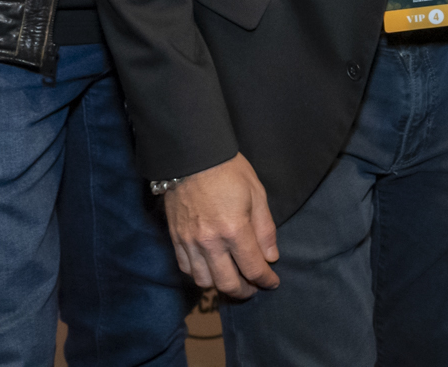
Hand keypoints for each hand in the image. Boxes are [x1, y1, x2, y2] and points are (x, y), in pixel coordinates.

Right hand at [163, 154, 279, 299]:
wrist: (191, 155)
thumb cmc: (229, 170)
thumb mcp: (257, 193)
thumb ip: (265, 229)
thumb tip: (271, 257)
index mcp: (234, 229)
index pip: (253, 268)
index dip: (266, 280)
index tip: (272, 282)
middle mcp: (210, 242)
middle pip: (228, 283)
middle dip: (245, 291)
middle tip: (254, 288)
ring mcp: (189, 242)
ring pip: (204, 281)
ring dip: (220, 286)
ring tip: (232, 279)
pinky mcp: (175, 239)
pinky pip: (186, 269)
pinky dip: (200, 275)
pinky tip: (211, 270)